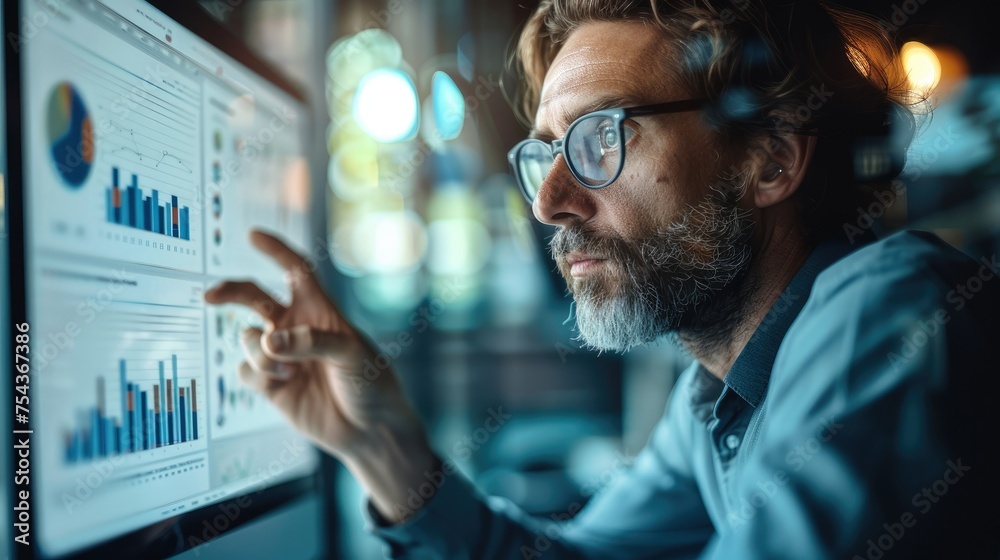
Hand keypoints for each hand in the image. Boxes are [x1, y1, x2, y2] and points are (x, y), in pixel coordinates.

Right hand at [205, 230, 434, 520]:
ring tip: (286, 371)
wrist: (369, 430)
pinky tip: (282, 383)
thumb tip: (267, 340)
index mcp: (320, 311)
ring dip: (259, 352)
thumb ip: (310, 342)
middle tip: (211, 296)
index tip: (253, 235)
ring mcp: (282, 357)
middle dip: (231, 292)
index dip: (276, 251)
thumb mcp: (352, 354)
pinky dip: (257, 374)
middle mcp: (296, 329)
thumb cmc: (372, 384)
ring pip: (247, 338)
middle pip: (254, 297)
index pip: (296, 271)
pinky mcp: (272, 385)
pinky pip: (245, 370)